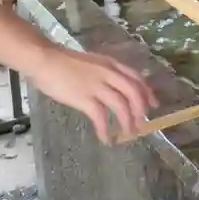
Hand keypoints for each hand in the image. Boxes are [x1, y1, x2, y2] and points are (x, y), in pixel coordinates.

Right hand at [23, 46, 155, 142]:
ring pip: (121, 105)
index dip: (147, 93)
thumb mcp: (92, 63)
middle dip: (140, 111)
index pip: (137, 78)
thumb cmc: (64, 62)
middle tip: (142, 125)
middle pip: (134, 92)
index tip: (153, 105)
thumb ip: (105, 73)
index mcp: (111, 64)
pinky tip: (106, 138)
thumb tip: (114, 89)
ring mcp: (97, 85)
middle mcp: (108, 73)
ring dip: (127, 122)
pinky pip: (100, 116)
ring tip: (128, 134)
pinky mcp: (84, 98)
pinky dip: (106, 129)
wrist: (45, 60)